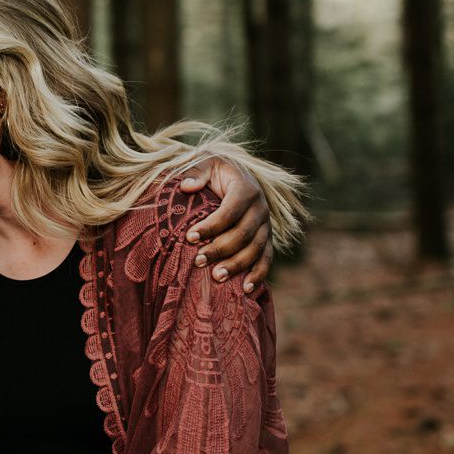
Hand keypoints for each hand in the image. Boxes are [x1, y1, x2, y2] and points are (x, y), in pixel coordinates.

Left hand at [176, 159, 271, 290]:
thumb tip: (186, 186)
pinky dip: (258, 275)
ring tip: (216, 277)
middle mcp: (261, 208)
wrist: (236, 174)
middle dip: (220, 250)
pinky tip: (246, 290)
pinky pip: (267, 259)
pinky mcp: (267, 239)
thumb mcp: (205, 163)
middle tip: (197, 261)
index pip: (229, 212)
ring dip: (236, 266)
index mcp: (246, 189)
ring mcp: (266, 226)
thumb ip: (196, 172)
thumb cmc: (215, 171)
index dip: (211, 226)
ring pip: (255, 250)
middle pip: (243, 234)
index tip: (189, 237)